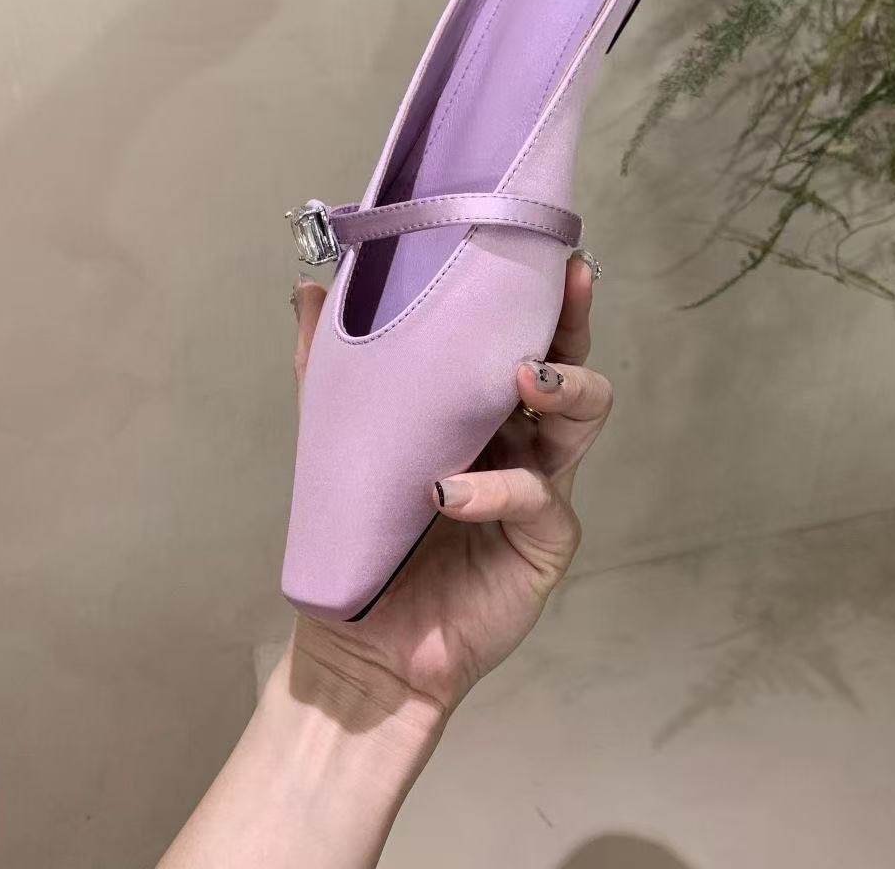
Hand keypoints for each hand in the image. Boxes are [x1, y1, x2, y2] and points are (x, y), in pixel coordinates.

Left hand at [289, 251, 610, 717]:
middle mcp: (524, 442)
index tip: (555, 257)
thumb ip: (333, 366)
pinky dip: (491, 490)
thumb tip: (313, 285)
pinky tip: (444, 492)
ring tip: (524, 377)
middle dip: (575, 329)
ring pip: (581, 425)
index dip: (550, 302)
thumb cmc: (364, 533)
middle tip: (565, 291)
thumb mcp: (345, 439)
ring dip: (561, 390)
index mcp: (487, 413)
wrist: (361, 638)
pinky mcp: (542, 543)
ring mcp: (540, 491)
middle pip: (574, 372)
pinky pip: (533, 501)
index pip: (530, 343)